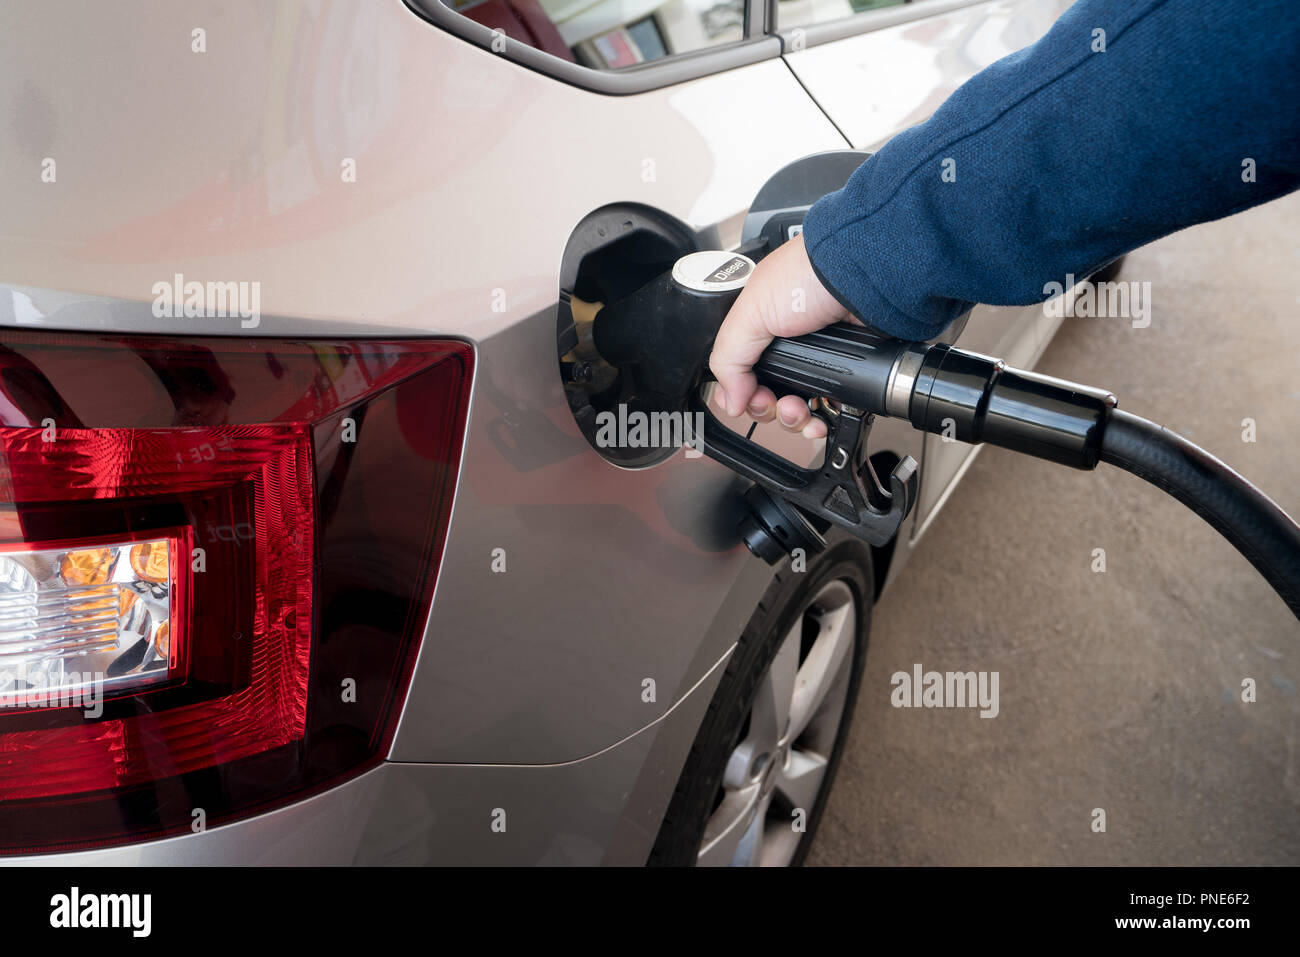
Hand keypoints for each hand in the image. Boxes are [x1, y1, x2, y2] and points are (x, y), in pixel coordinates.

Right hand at [709, 235, 848, 438]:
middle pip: (767, 396)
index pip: (739, 373)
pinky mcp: (845, 371)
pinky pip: (830, 408)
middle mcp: (787, 345)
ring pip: (798, 407)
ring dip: (793, 419)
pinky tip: (820, 419)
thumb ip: (729, 358)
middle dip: (767, 409)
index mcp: (759, 330)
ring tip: (799, 411)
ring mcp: (817, 359)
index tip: (745, 400)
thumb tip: (729, 400)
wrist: (860, 277)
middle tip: (773, 403)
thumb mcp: (750, 313)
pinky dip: (823, 419)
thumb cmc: (808, 277)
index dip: (739, 393)